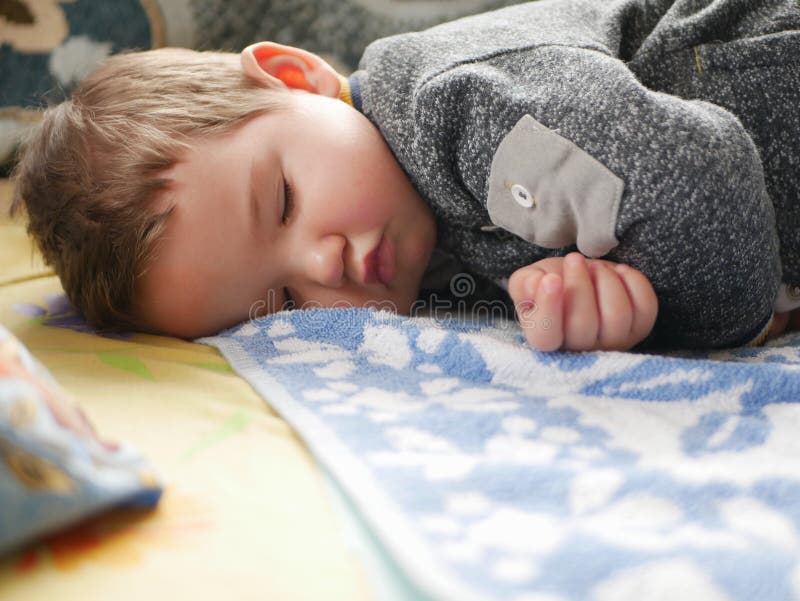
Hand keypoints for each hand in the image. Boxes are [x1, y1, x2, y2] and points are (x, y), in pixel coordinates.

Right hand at [508, 252, 657, 351]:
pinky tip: (617, 272)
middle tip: (574, 259)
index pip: (545, 335)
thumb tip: (537, 283)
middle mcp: (579, 349)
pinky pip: (645, 308)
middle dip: (579, 284)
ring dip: (606, 281)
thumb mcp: (527, 281)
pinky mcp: (638, 330)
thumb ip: (523, 283)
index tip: (551, 279)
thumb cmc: (550, 284)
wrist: (577, 284)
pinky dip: (633, 282)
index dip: (549, 307)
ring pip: (616, 317)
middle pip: (583, 324)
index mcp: (544, 340)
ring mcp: (612, 342)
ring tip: (594, 266)